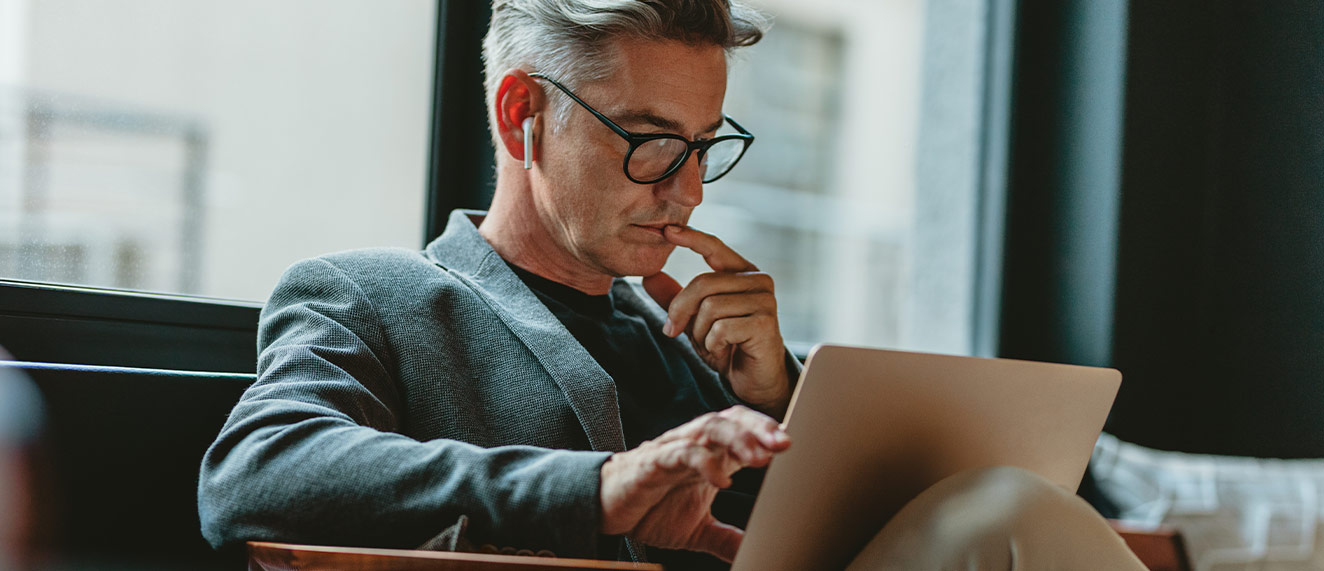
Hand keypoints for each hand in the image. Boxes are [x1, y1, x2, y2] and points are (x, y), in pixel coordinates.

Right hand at [599, 406, 790, 561]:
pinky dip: (702, 462)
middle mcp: (694, 445)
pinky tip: (720, 479)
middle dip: (760, 429)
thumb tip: (754, 552)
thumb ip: (726, 538)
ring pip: (709, 428)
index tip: (794, 445)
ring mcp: (674, 449)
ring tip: (761, 456)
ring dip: (738, 438)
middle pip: (732, 420)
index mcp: (710, 455)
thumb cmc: (650, 509)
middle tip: (785, 444)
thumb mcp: (696, 529)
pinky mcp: (652, 462)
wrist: (604, 509)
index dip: (768, 432)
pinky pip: (680, 453)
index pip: (744, 429)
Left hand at [643, 225, 789, 416]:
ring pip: (710, 307)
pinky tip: (724, 351)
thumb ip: (675, 298)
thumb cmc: (728, 346)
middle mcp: (758, 281)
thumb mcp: (694, 320)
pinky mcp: (765, 322)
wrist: (753, 380)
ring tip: (711, 344)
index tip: (666, 230)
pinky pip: (721, 328)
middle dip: (681, 310)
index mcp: (742, 273)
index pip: (714, 247)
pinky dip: (713, 344)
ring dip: (700, 333)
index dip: (691, 237)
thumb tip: (649, 276)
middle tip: (673, 331)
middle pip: (703, 283)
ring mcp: (764, 300)